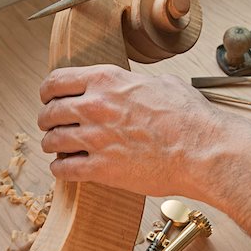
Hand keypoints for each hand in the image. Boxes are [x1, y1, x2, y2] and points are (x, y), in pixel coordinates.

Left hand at [38, 64, 225, 196]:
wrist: (203, 150)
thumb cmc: (190, 118)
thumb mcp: (163, 84)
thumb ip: (138, 83)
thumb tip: (135, 85)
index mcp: (107, 80)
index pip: (57, 81)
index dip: (48, 91)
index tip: (49, 98)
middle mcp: (95, 107)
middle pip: (49, 112)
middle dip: (47, 119)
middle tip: (52, 125)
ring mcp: (96, 138)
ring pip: (52, 141)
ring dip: (52, 144)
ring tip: (58, 147)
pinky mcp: (101, 169)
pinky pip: (64, 170)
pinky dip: (61, 169)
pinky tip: (67, 167)